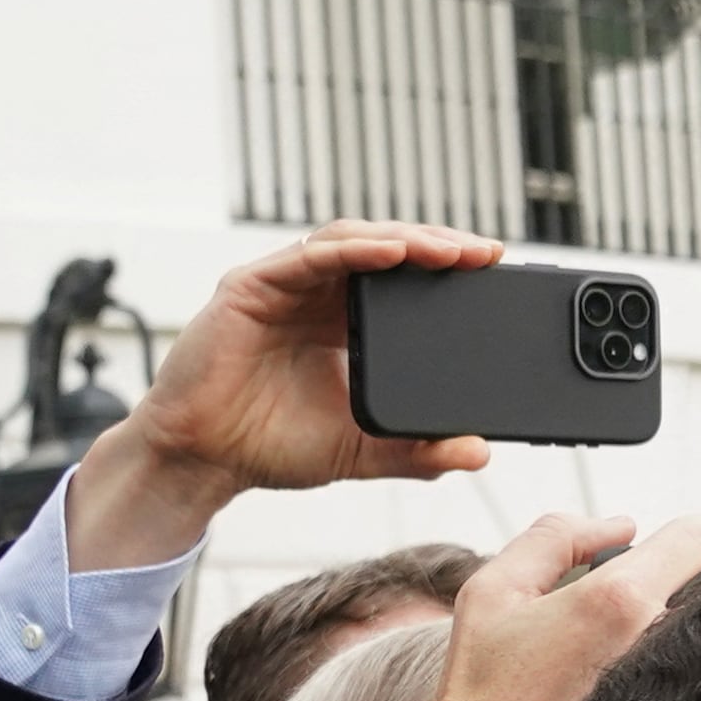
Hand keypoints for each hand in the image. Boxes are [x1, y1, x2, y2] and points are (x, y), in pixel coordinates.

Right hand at [61, 221, 503, 570]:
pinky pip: (309, 258)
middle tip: (488, 254)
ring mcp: (283, 287)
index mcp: (344, 324)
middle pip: (385, 250)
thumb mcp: (365, 452)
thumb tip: (478, 452)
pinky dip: (354, 251)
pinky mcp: (251, 288)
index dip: (448, 270)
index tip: (496, 272)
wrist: (204, 459)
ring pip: (352, 241)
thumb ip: (420, 453)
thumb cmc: (272, 446)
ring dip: (405, 241)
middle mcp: (316, 297)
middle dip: (439, 246)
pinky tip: (393, 253)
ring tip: (452, 251)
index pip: (403, 280)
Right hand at [416, 507, 700, 700]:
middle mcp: (666, 646)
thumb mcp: (492, 591)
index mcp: (620, 599)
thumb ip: (556, 538)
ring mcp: (688, 700)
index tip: (681, 556)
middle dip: (695, 594)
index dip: (697, 538)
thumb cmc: (480, 692)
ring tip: (647, 668)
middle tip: (649, 621)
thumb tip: (622, 524)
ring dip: (698, 646)